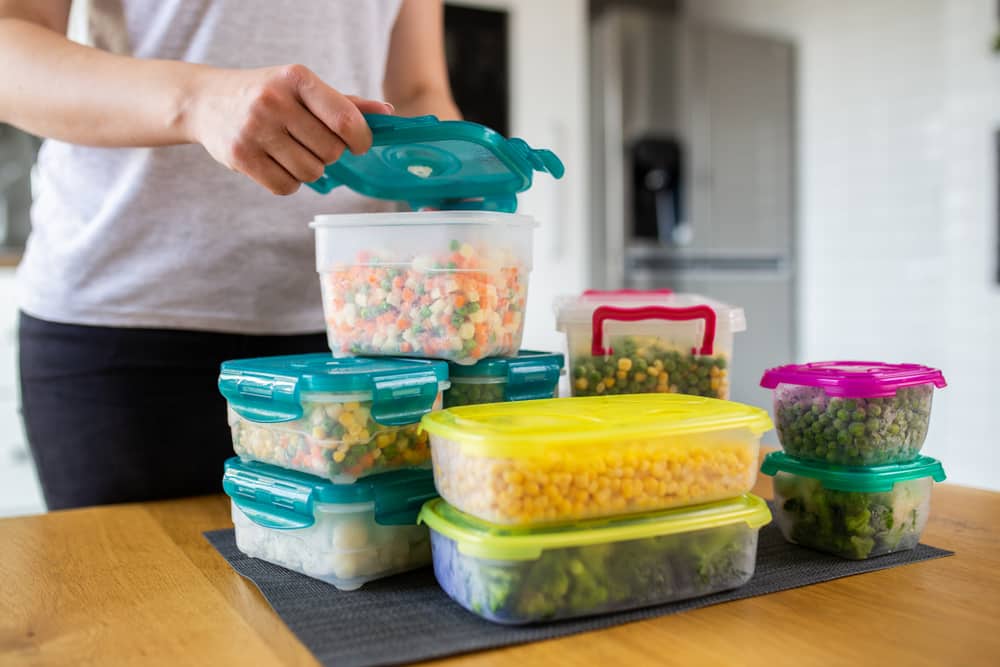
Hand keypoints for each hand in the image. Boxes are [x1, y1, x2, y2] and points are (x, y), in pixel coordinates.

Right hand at [187, 64, 391, 194]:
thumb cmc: (266, 94)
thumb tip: (387, 113)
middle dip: (330, 154)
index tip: (359, 144)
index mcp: (296, 79)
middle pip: (331, 152)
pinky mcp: (241, 157)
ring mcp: (255, 130)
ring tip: (292, 152)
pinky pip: (286, 187)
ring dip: (310, 169)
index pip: (345, 120)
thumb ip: (344, 102)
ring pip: (312, 173)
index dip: (361, 139)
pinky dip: (289, 182)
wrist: (206, 101)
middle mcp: (274, 101)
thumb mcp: (302, 88)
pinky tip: (277, 164)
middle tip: (313, 143)